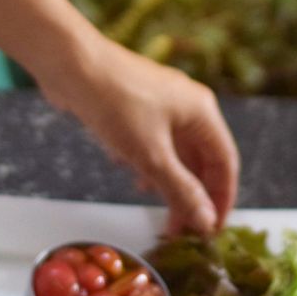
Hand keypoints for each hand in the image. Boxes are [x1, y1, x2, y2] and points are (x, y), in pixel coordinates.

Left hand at [45, 35, 239, 234]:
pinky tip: (136, 179)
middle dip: (194, 195)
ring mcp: (163, 104)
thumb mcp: (151, 155)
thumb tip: (206, 221)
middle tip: (182, 230)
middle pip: (202, 159)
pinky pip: (155, 142)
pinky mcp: (138, 106)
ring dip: (171, 184)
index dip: (222, 199)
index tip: (212, 230)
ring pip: (177, 153)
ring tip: (161, 213)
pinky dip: (151, 164)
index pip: (226, 162)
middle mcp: (188, 105)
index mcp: (202, 112)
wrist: (70, 64)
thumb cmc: (114, 102)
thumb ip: (181, 190)